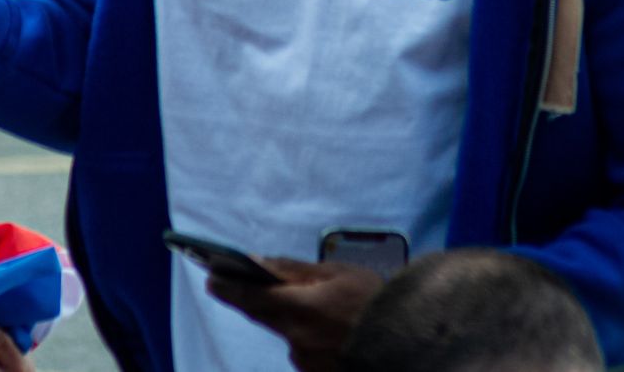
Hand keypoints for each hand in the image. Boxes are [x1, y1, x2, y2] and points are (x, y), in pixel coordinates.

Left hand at [205, 259, 385, 371]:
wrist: (412, 344)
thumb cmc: (375, 301)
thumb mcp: (337, 274)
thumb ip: (293, 270)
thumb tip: (257, 262)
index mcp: (297, 310)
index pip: (248, 297)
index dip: (226, 286)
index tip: (211, 276)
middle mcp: (295, 340)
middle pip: (267, 316)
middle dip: (265, 299)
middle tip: (274, 285)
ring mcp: (306, 362)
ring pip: (290, 334)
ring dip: (299, 320)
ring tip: (333, 312)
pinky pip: (307, 351)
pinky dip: (315, 338)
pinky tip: (339, 331)